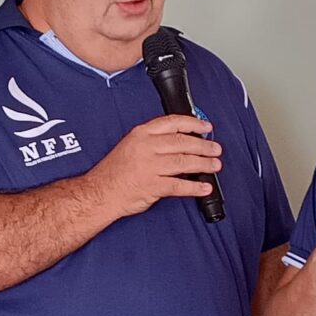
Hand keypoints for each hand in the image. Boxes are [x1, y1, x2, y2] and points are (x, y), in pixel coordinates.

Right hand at [87, 113, 222, 218]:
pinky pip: (179, 186)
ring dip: (204, 164)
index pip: (173, 123)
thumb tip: (180, 141)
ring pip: (184, 162)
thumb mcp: (131, 145)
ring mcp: (150, 166)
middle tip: (216, 149)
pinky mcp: (152, 186)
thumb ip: (153, 140)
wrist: (99, 193)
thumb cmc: (114, 171)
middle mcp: (146, 147)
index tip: (206, 127)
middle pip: (183, 142)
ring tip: (215, 166)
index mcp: (141, 134)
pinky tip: (204, 187)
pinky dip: (195, 187)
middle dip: (204, 146)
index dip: (193, 123)